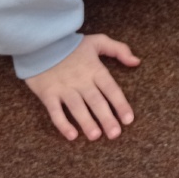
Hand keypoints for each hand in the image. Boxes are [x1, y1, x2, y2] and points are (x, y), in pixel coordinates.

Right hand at [25, 34, 140, 140]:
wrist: (41, 41)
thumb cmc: (72, 44)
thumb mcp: (98, 41)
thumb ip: (119, 50)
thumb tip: (136, 62)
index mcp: (94, 69)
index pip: (111, 89)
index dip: (121, 104)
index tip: (128, 120)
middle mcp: (81, 80)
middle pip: (96, 101)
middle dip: (106, 118)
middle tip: (115, 134)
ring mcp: (64, 87)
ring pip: (77, 108)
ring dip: (87, 122)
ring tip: (96, 136)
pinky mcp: (48, 93)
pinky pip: (55, 111)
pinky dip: (63, 123)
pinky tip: (72, 135)